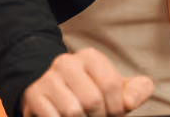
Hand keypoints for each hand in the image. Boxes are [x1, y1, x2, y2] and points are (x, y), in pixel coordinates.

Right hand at [22, 48, 153, 116]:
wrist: (49, 93)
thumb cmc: (89, 92)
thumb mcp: (115, 89)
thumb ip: (135, 91)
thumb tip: (131, 101)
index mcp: (91, 57)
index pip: (111, 84)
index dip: (116, 107)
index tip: (113, 114)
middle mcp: (67, 62)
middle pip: (92, 100)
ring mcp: (48, 78)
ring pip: (72, 111)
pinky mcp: (33, 95)